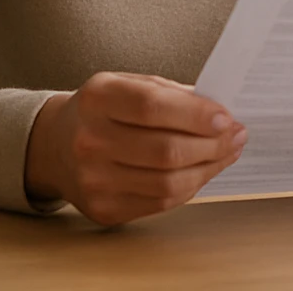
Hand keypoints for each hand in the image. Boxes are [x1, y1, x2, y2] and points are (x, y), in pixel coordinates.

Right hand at [25, 72, 246, 225]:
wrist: (56, 145)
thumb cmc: (103, 111)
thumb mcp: (129, 84)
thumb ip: (171, 94)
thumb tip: (219, 112)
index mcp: (97, 98)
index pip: (152, 107)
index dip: (195, 114)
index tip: (225, 117)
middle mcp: (89, 140)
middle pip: (164, 150)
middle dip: (212, 145)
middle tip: (237, 135)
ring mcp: (93, 179)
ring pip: (167, 183)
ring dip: (208, 168)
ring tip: (227, 152)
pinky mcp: (103, 209)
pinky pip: (160, 203)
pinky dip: (190, 187)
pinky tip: (203, 171)